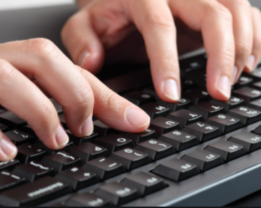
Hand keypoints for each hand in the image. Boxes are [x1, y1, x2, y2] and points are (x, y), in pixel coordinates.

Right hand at [0, 38, 149, 160]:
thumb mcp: (10, 96)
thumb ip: (45, 102)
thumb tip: (89, 120)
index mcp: (10, 59)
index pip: (66, 66)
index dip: (102, 93)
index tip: (132, 119)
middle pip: (40, 53)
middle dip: (72, 91)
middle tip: (84, 126)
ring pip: (4, 75)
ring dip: (39, 110)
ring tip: (56, 139)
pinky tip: (8, 150)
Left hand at [62, 0, 260, 100]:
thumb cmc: (106, 14)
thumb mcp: (83, 25)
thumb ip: (82, 40)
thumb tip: (93, 61)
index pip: (160, 27)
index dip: (167, 63)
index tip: (170, 95)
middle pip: (213, 13)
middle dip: (221, 56)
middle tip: (219, 93)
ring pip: (236, 10)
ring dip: (241, 48)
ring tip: (231, 81)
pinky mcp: (213, 3)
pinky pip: (246, 13)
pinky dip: (254, 37)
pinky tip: (248, 62)